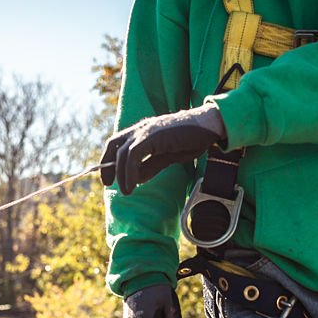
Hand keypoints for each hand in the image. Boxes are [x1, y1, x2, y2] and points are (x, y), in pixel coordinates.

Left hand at [101, 102, 226, 194]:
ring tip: (126, 190)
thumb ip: (151, 166)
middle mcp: (140, 128)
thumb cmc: (191, 139)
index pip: (117, 143)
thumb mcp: (167, 156)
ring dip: (122, 174)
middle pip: (114, 146)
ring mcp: (146, 130)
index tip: (109, 178)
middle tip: (110, 184)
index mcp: (142, 130)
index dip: (108, 160)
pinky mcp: (152, 136)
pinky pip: (134, 155)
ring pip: (123, 153)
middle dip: (108, 167)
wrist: (208, 126)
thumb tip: (137, 179)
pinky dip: (130, 172)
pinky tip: (133, 185)